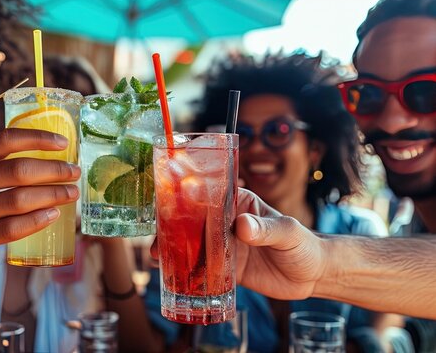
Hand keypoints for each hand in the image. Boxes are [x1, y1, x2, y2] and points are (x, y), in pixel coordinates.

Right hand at [0, 128, 80, 277]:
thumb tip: (45, 158)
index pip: (5, 139)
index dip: (38, 138)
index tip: (64, 142)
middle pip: (18, 170)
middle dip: (54, 170)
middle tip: (74, 173)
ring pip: (18, 200)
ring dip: (52, 195)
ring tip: (71, 194)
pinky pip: (9, 228)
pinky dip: (36, 221)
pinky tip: (52, 216)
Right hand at [150, 188, 326, 300]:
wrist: (313, 276)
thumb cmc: (304, 245)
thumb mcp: (288, 232)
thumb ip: (266, 229)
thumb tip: (242, 226)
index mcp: (238, 203)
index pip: (208, 195)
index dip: (186, 197)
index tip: (167, 203)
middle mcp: (225, 222)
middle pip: (192, 220)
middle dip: (171, 226)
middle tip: (157, 238)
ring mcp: (223, 245)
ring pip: (192, 244)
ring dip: (173, 248)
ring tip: (157, 257)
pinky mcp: (224, 268)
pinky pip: (200, 267)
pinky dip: (185, 270)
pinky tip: (171, 275)